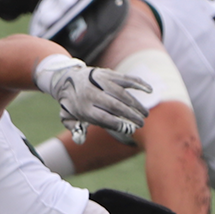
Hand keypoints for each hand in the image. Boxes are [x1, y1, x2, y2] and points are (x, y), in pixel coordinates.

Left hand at [32, 56, 149, 144]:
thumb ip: (74, 129)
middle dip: (130, 115)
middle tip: (142, 124)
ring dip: (135, 104)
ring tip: (145, 114)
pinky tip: (149, 90)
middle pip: (114, 105)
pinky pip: (124, 78)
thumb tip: (80, 140)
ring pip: (121, 92)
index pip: (102, 117)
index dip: (117, 124)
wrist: (65, 78)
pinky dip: (138, 83)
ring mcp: (99, 81)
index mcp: (82, 107)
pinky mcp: (107, 73)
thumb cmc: (71, 103)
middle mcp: (91, 93)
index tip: (130, 130)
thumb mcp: (67, 118)